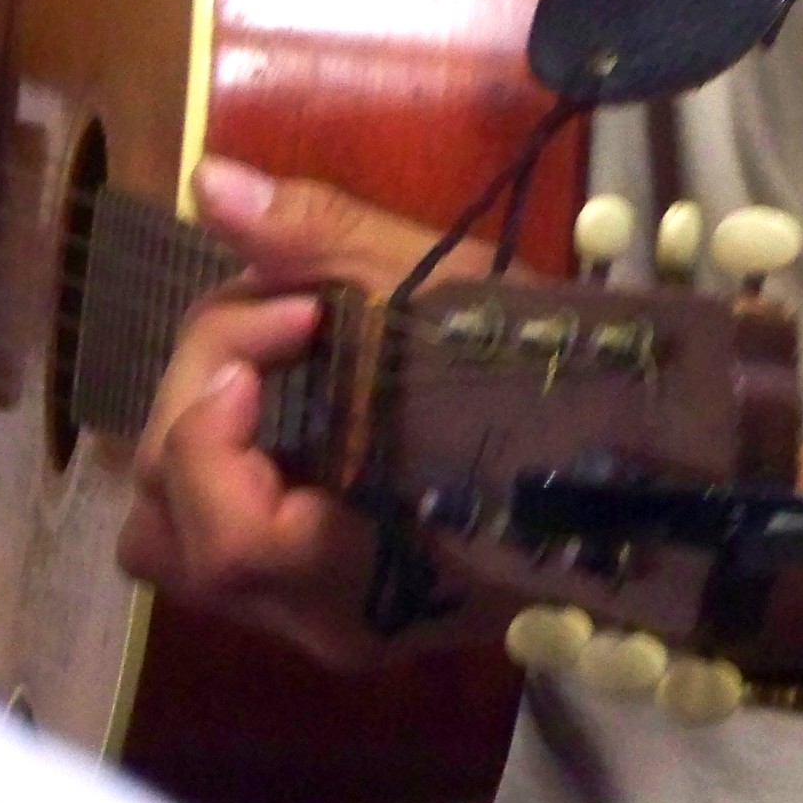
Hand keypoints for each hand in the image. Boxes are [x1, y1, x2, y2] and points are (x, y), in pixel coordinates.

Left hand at [117, 159, 498, 666]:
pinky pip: (221, 541)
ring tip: (276, 362)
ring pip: (175, 540)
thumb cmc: (544, 369)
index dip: (219, 405)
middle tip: (287, 318)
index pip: (217, 525)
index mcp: (355, 571)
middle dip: (199, 396)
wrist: (635, 451)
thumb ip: (312, 240)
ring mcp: (321, 620)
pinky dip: (229, 463)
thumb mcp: (440, 287)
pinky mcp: (325, 601)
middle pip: (167, 524)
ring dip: (200, 436)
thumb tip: (208, 182)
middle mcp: (323, 620)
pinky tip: (295, 404)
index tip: (295, 314)